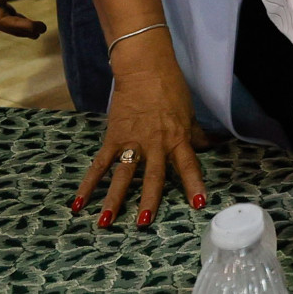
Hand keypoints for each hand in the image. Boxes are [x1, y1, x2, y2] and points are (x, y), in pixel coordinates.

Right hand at [72, 33, 207, 227]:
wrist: (144, 69)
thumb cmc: (170, 89)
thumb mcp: (188, 113)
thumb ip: (196, 135)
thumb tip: (212, 145)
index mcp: (178, 138)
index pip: (189, 165)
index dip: (194, 184)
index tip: (199, 204)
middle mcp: (156, 144)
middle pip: (154, 176)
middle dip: (149, 200)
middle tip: (144, 223)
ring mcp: (133, 142)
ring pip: (124, 175)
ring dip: (114, 199)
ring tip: (106, 222)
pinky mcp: (113, 138)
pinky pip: (100, 164)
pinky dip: (89, 184)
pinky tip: (79, 203)